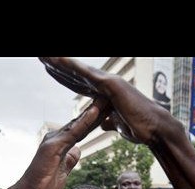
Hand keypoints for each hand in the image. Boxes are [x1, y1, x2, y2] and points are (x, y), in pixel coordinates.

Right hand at [17, 97, 109, 188]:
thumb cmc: (44, 184)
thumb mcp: (63, 171)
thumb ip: (69, 159)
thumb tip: (77, 150)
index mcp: (61, 143)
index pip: (82, 129)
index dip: (96, 120)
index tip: (110, 110)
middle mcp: (57, 137)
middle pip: (81, 122)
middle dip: (97, 110)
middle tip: (112, 96)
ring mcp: (54, 139)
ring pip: (79, 123)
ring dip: (94, 110)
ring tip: (107, 98)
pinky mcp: (53, 145)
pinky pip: (73, 132)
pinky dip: (84, 121)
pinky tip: (95, 111)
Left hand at [40, 57, 177, 146]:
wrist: (155, 129)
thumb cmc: (141, 127)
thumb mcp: (119, 124)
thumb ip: (110, 120)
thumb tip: (105, 122)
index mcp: (103, 92)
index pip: (78, 82)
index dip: (62, 75)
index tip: (48, 68)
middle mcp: (104, 83)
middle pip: (73, 73)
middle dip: (56, 64)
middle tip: (40, 54)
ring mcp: (107, 82)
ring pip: (76, 70)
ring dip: (58, 60)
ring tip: (41, 53)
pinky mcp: (109, 85)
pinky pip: (84, 74)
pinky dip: (69, 65)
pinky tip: (55, 59)